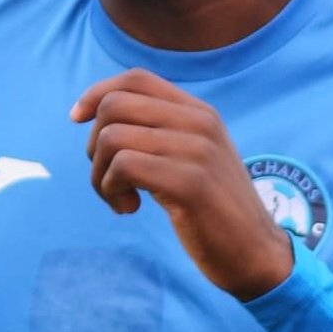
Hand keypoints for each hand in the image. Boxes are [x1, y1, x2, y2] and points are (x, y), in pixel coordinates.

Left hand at [70, 68, 293, 301]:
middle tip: (108, 178)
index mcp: (200, 112)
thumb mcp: (193, 158)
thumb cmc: (214, 211)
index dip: (96, 93)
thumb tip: (99, 115)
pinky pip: (123, 166)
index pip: (136, 78)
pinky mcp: (189, 183)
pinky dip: (111, 189)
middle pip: (114, 106)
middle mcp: (199, 122)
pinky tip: (130, 208)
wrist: (256, 253)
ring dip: (100, 175)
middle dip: (94, 144)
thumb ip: (161, 132)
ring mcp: (196, 150)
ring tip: (120, 198)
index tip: (76, 119)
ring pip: (112, 137)